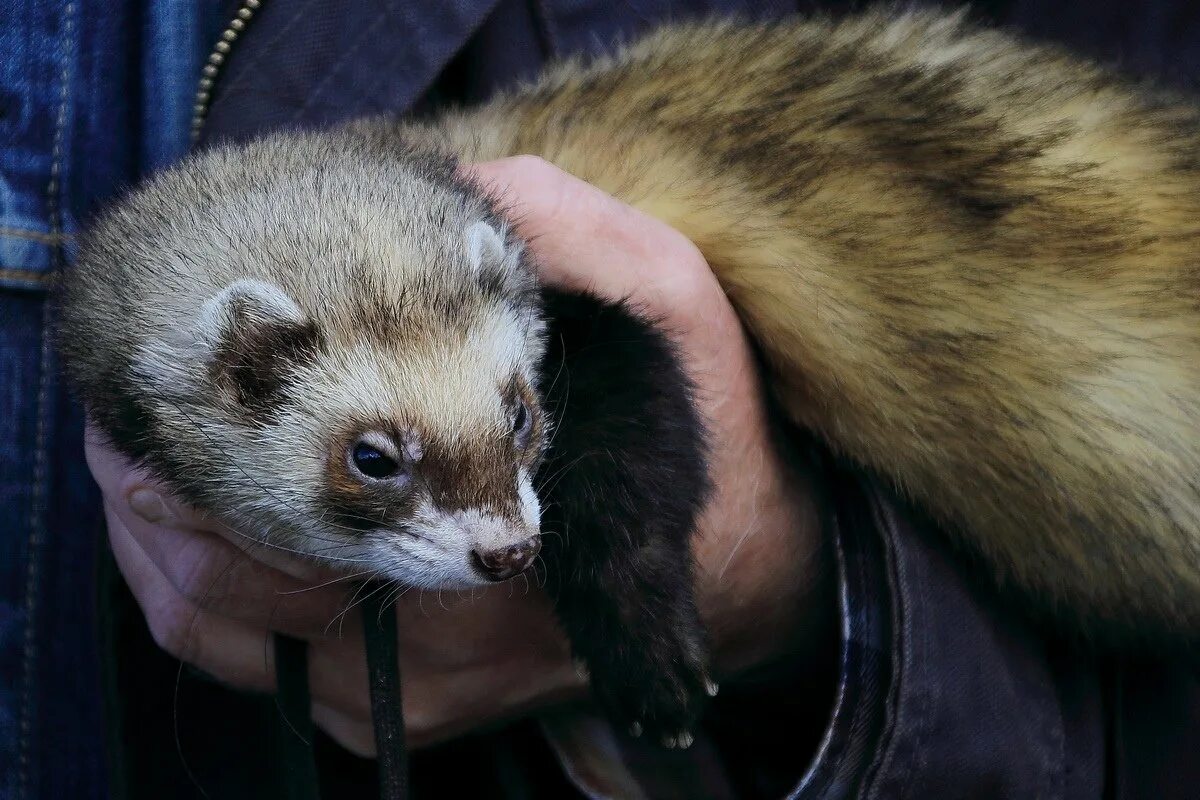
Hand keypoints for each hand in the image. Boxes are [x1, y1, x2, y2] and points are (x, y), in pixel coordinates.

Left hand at [89, 155, 828, 755]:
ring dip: (165, 547)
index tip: (161, 400)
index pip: (292, 542)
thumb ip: (590, 243)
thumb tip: (472, 193)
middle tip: (137, 422)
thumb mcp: (680, 312)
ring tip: (150, 465)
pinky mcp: (407, 711)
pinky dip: (201, 592)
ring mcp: (419, 696)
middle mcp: (446, 657)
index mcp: (496, 574)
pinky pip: (256, 663)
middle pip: (229, 598)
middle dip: (160, 501)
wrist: (738, 576)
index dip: (203, 466)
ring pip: (226, 637)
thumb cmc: (703, 451)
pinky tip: (199, 527)